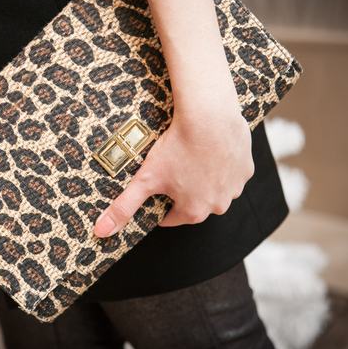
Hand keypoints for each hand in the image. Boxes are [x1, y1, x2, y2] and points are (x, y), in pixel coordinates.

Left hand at [93, 90, 254, 236]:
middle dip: (183, 190)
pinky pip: (231, 171)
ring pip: (215, 188)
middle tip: (173, 167)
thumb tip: (100, 232)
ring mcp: (235, 187)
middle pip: (195, 203)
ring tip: (191, 157)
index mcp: (194, 212)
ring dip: (205, 178)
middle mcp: (218, 205)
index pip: (171, 216)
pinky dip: (222, 164)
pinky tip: (210, 150)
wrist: (209, 116)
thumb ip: (124, 207)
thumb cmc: (177, 147)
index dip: (160, 201)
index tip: (156, 186)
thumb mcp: (145, 179)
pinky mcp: (246, 167)